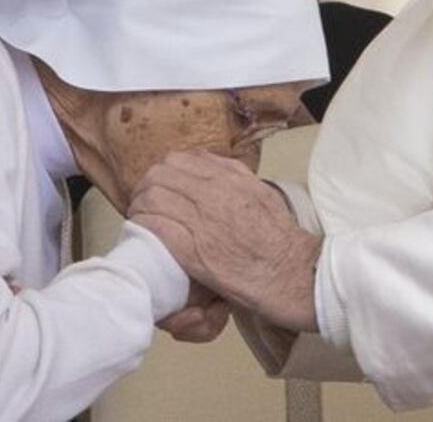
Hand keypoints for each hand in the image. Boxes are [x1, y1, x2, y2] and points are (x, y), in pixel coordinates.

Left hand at [129, 150, 321, 332]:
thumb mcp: (261, 193)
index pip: (178, 160)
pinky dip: (144, 229)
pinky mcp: (192, 250)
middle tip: (144, 205)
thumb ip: (235, 176)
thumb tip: (208, 164)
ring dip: (140, 210)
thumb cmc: (279, 237)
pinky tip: (145, 237)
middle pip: (158, 176)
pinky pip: (155, 228)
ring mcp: (202, 221)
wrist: (291, 272)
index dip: (162, 173)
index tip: (161, 187)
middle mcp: (214, 193)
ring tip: (142, 221)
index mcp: (231, 178)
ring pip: (151, 199)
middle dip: (145, 189)